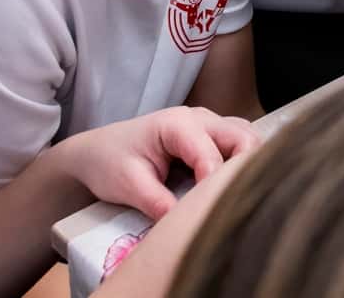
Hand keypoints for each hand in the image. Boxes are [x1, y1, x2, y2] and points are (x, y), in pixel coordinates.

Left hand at [55, 106, 261, 219]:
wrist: (97, 152)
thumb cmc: (110, 163)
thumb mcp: (129, 186)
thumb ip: (159, 203)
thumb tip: (187, 225)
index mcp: (177, 124)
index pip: (213, 156)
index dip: (215, 186)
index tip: (207, 213)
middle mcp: (199, 118)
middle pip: (243, 137)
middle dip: (245, 169)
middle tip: (231, 203)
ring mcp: (207, 123)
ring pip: (246, 137)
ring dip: (246, 165)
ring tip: (232, 196)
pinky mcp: (210, 135)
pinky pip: (237, 144)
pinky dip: (241, 163)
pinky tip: (228, 187)